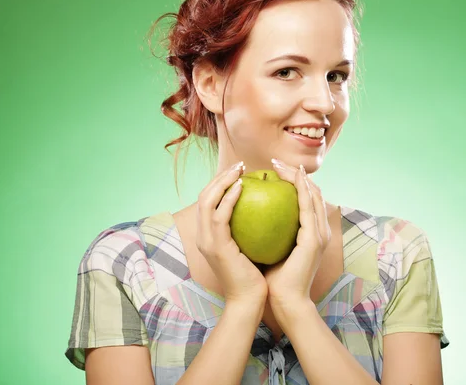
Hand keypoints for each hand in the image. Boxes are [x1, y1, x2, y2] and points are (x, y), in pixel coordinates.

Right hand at [195, 161, 267, 305]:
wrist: (249, 301)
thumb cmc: (254, 275)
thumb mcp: (248, 246)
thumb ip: (247, 228)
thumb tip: (262, 207)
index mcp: (209, 235)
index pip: (209, 201)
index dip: (221, 182)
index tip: (239, 171)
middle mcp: (203, 236)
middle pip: (204, 195)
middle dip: (220, 176)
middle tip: (240, 165)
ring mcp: (207, 241)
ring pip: (207, 201)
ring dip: (223, 181)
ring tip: (240, 170)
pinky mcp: (217, 247)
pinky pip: (220, 216)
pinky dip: (229, 199)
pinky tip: (243, 187)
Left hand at [263, 159, 331, 310]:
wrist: (286, 301)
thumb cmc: (274, 280)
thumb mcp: (271, 251)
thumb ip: (268, 234)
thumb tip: (250, 217)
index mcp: (310, 234)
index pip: (305, 201)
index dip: (294, 183)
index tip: (274, 171)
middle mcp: (319, 231)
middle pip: (313, 193)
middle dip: (296, 174)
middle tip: (276, 162)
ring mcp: (320, 234)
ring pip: (313, 195)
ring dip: (298, 177)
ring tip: (282, 165)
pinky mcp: (314, 238)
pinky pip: (308, 206)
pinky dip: (301, 189)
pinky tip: (290, 178)